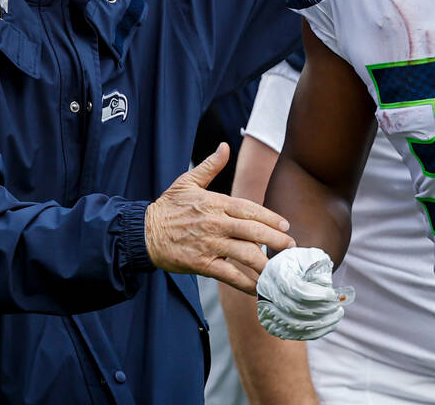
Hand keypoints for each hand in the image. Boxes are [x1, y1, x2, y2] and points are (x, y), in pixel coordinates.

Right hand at [145, 143, 294, 294]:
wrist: (143, 233)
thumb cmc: (167, 207)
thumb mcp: (188, 182)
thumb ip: (210, 166)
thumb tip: (224, 146)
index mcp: (215, 203)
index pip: (249, 209)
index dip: (270, 217)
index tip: (285, 225)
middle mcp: (215, 223)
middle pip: (253, 231)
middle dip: (275, 240)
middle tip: (291, 247)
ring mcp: (209, 244)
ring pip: (245, 254)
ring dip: (265, 263)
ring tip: (280, 270)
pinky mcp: (201, 264)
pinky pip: (229, 275)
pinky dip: (245, 283)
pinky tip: (258, 288)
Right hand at [255, 247, 352, 340]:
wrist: (288, 270)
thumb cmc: (302, 261)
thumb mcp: (311, 256)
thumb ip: (318, 266)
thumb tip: (325, 284)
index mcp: (275, 270)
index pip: (294, 288)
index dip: (316, 295)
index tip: (334, 295)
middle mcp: (267, 290)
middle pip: (294, 308)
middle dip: (320, 310)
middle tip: (338, 307)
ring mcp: (267, 308)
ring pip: (294, 325)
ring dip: (320, 324)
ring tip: (337, 315)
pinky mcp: (273, 322)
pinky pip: (294, 333)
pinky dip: (314, 332)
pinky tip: (329, 324)